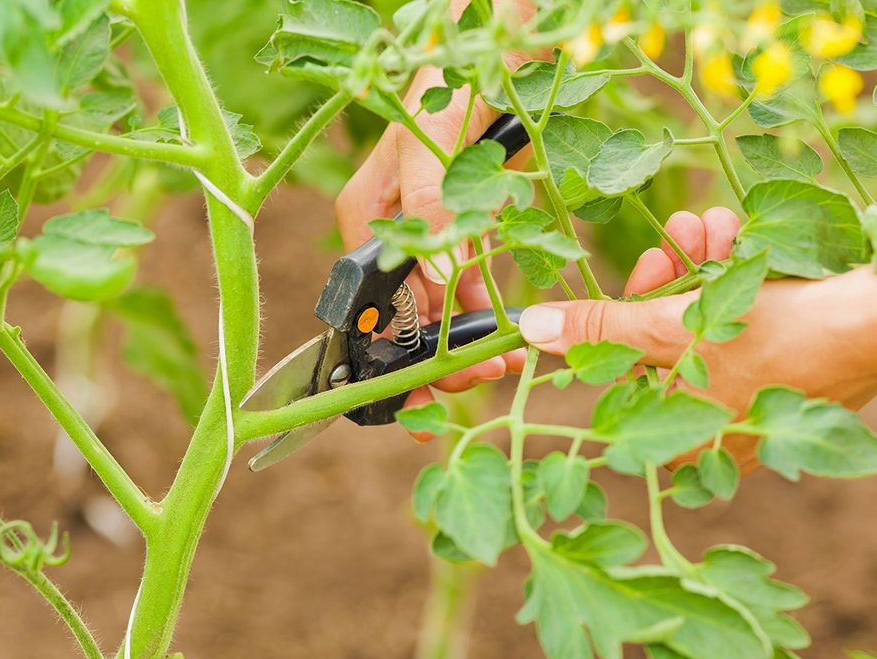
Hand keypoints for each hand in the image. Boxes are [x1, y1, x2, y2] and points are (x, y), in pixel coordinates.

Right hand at [336, 66, 529, 440]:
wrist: (492, 51)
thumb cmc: (448, 88)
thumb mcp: (430, 146)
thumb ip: (432, 213)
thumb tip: (439, 284)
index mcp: (366, 222)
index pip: (372, 306)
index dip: (398, 354)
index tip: (428, 388)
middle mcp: (391, 236)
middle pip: (406, 317)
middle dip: (439, 356)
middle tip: (482, 377)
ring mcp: (427, 235)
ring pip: (441, 308)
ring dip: (469, 341)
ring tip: (506, 362)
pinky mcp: (463, 229)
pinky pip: (470, 283)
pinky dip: (487, 310)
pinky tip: (510, 333)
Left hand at [518, 207, 876, 469]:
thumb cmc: (778, 339)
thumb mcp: (674, 330)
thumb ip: (600, 330)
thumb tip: (527, 332)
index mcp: (682, 441)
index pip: (624, 381)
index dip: (619, 323)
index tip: (632, 277)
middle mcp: (715, 429)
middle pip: (663, 347)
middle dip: (667, 281)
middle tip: (676, 236)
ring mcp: (753, 399)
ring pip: (704, 325)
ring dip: (701, 266)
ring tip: (712, 223)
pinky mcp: (785, 366)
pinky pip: (743, 320)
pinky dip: (736, 277)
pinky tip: (738, 232)